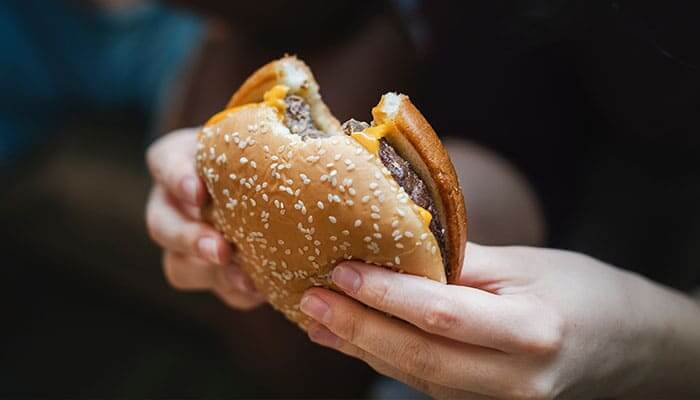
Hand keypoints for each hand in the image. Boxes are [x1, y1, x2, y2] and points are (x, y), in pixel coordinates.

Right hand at [145, 128, 264, 309]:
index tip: (198, 191)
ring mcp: (187, 244)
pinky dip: (238, 292)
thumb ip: (276, 133)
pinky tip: (262, 289)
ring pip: (180, 266)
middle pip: (162, 225)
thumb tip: (325, 134)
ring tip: (245, 279)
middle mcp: (173, 204)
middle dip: (189, 239)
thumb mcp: (267, 133)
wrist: (278, 181)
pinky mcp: (213, 273)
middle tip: (219, 249)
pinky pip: (217, 289)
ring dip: (212, 274)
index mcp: (181, 160)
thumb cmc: (270, 149)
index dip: (177, 177)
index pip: (166, 162)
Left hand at [300, 243, 699, 398]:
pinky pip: (427, 382)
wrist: (631, 346)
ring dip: (362, 348)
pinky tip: (355, 338)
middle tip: (310, 300)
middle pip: (419, 357)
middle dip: (358, 329)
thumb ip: (463, 262)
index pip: (443, 315)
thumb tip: (398, 245)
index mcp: (532, 332)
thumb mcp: (529, 264)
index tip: (341, 271)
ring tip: (317, 319)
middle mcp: (514, 380)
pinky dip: (387, 359)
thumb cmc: (585, 292)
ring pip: (417, 376)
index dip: (386, 294)